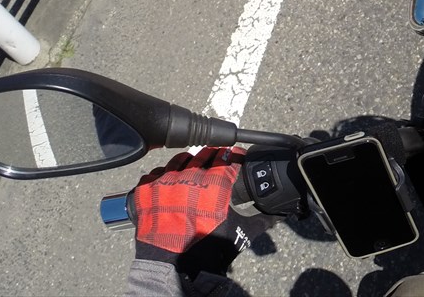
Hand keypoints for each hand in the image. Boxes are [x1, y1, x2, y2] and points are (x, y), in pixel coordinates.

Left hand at [131, 147, 278, 277]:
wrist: (173, 269)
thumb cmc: (207, 250)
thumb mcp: (240, 234)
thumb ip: (261, 221)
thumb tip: (277, 216)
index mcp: (215, 183)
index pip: (228, 158)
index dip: (234, 156)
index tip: (236, 157)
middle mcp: (190, 176)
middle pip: (203, 155)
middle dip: (212, 156)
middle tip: (216, 162)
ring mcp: (165, 183)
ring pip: (178, 160)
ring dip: (187, 162)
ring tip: (191, 170)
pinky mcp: (146, 192)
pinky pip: (154, 174)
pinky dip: (162, 176)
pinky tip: (168, 184)